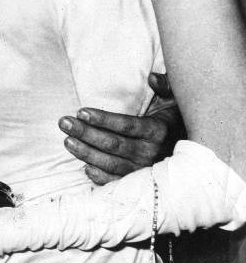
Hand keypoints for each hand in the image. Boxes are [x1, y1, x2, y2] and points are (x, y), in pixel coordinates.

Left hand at [58, 72, 182, 185]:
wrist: (199, 156)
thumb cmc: (180, 122)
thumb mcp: (177, 101)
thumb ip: (166, 86)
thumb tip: (152, 77)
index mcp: (158, 131)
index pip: (126, 125)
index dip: (103, 120)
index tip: (81, 112)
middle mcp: (151, 153)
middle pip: (113, 144)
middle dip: (86, 133)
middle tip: (63, 123)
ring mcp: (145, 171)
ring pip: (111, 164)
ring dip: (87, 153)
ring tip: (67, 141)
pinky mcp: (141, 185)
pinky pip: (118, 183)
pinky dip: (101, 178)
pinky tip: (84, 167)